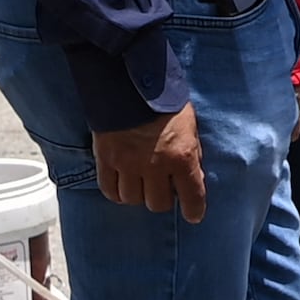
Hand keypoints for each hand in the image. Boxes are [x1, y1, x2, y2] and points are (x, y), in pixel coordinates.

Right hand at [94, 106, 207, 221]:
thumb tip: (192, 178)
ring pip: (132, 200)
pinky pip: (109, 190)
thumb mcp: (190, 128)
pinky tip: (123, 185)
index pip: (191, 196)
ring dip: (139, 195)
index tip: (193, 215)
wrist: (130, 83)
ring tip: (142, 184)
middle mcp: (154, 166)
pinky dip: (116, 192)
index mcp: (181, 157)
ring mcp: (127, 164)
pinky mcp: (105, 160)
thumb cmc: (165, 103)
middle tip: (163, 188)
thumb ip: (191, 155)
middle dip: (163, 199)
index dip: (194, 210)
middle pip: (157, 204)